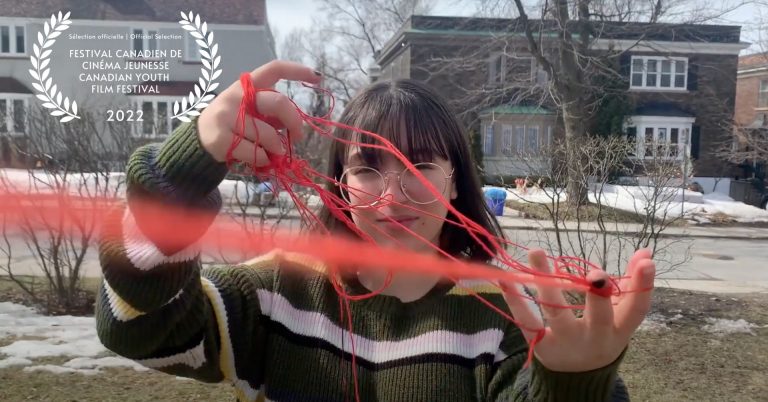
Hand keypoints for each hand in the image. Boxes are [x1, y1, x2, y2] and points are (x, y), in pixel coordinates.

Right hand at [197, 60, 320, 165]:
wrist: (198, 141)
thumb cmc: (233, 126)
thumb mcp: (251, 113)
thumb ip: (271, 114)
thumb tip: (294, 126)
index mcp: (247, 85)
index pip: (274, 69)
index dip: (297, 70)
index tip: (317, 76)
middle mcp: (236, 96)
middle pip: (278, 102)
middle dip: (295, 122)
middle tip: (297, 137)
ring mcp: (226, 116)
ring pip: (268, 133)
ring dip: (278, 147)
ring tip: (275, 153)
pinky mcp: (221, 138)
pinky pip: (255, 152)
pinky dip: (264, 159)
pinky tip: (261, 159)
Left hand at [502, 248, 655, 371]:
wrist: (579, 374)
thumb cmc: (602, 334)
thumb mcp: (621, 315)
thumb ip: (632, 283)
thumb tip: (645, 251)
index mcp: (619, 330)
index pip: (636, 310)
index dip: (643, 287)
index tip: (646, 262)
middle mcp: (595, 338)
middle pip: (599, 318)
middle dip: (598, 297)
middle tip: (597, 274)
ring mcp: (566, 341)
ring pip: (557, 313)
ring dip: (546, 282)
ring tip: (536, 252)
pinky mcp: (540, 344)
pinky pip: (527, 321)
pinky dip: (515, 300)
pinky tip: (506, 280)